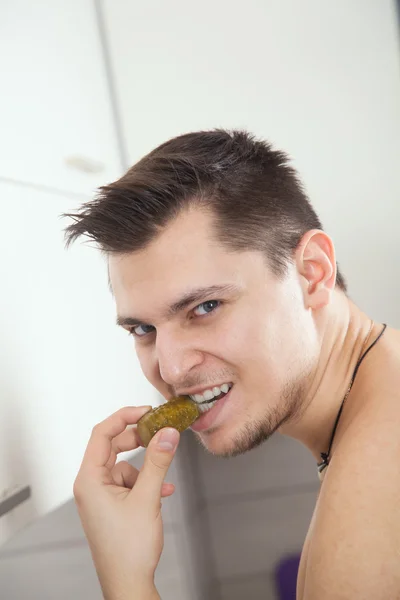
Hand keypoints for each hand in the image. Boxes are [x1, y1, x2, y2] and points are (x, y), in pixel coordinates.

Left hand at [73, 405, 179, 599]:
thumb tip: (167, 433)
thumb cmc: (128, 550)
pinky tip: (163, 490)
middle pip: (112, 446)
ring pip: (124, 465)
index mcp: (89, 480)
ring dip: (146, 467)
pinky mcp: (111, 505)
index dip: (124, 417)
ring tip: (163, 476)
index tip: (146, 411)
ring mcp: (101, 496)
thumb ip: (158, 462)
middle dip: (138, 439)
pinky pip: (129, 482)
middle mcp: (91, 485)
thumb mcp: (147, 498)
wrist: (128, 583)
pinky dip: (146, 482)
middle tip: (158, 430)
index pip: (102, 434)